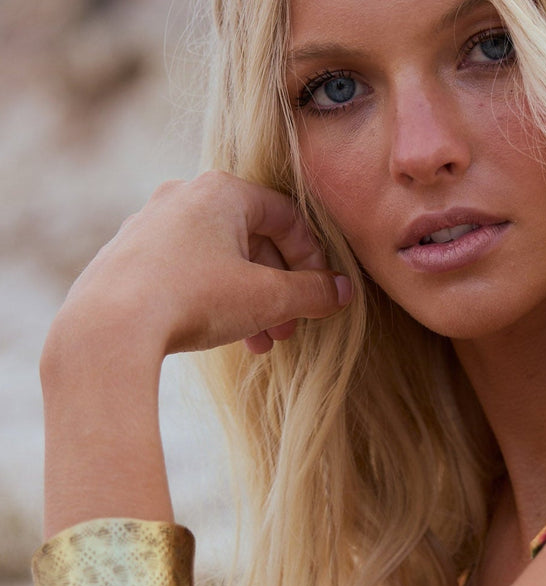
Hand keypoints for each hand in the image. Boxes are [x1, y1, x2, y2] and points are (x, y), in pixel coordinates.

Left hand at [58, 170, 350, 357]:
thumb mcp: (267, 300)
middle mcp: (182, 196)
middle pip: (251, 239)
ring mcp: (149, 226)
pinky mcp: (127, 258)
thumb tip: (344, 292)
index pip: (286, 215)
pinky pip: (184, 272)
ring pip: (217, 259)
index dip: (312, 258)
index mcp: (221, 191)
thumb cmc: (194, 300)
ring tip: (260, 343)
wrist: (110, 327)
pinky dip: (211, 299)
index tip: (321, 295)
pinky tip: (219, 336)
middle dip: (278, 288)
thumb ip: (312, 294)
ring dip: (248, 300)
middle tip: (289, 328)